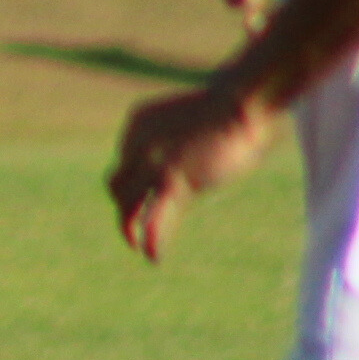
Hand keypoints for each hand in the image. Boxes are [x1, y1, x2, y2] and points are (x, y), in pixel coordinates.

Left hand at [106, 78, 272, 264]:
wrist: (239, 102)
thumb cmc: (228, 109)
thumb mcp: (189, 125)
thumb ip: (176, 145)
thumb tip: (185, 170)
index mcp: (137, 123)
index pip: (125, 161)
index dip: (134, 182)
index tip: (144, 198)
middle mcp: (136, 143)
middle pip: (119, 184)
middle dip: (124, 206)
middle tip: (131, 226)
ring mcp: (151, 163)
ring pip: (128, 203)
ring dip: (128, 228)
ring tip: (135, 246)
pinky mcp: (171, 181)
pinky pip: (154, 217)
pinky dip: (151, 239)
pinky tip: (153, 256)